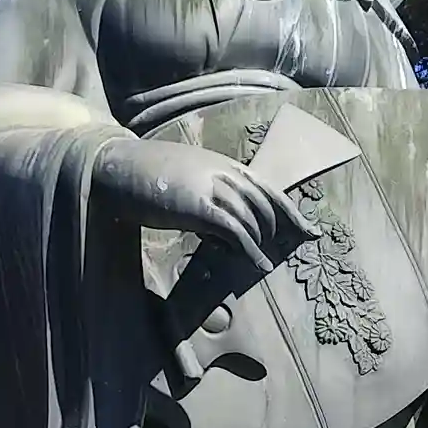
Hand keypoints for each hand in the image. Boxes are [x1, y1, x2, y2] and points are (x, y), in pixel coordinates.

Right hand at [95, 138, 310, 277]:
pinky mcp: (197, 207)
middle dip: (281, 229)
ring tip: (263, 263)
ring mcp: (211, 188)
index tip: (310, 230)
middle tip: (285, 250)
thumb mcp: (185, 176)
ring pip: (252, 218)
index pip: (268, 188)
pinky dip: (249, 248)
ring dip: (261, 242)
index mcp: (223, 164)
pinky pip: (234, 230)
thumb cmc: (145, 175)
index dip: (292, 211)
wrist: (117, 168)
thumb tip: (218, 224)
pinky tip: (254, 262)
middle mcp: (223, 173)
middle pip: (266, 203)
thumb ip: (207, 192)